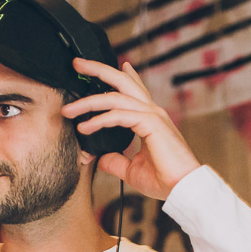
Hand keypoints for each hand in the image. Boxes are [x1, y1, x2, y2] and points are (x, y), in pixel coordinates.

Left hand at [62, 58, 199, 200]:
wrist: (182, 188)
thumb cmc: (164, 179)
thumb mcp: (132, 170)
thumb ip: (116, 161)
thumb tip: (101, 158)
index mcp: (150, 118)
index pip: (134, 90)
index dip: (122, 75)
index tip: (106, 67)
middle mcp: (151, 111)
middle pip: (122, 81)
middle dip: (98, 70)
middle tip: (78, 64)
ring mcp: (152, 115)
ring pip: (114, 97)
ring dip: (88, 102)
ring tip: (68, 110)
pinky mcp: (150, 123)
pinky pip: (118, 116)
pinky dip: (99, 120)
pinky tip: (84, 127)